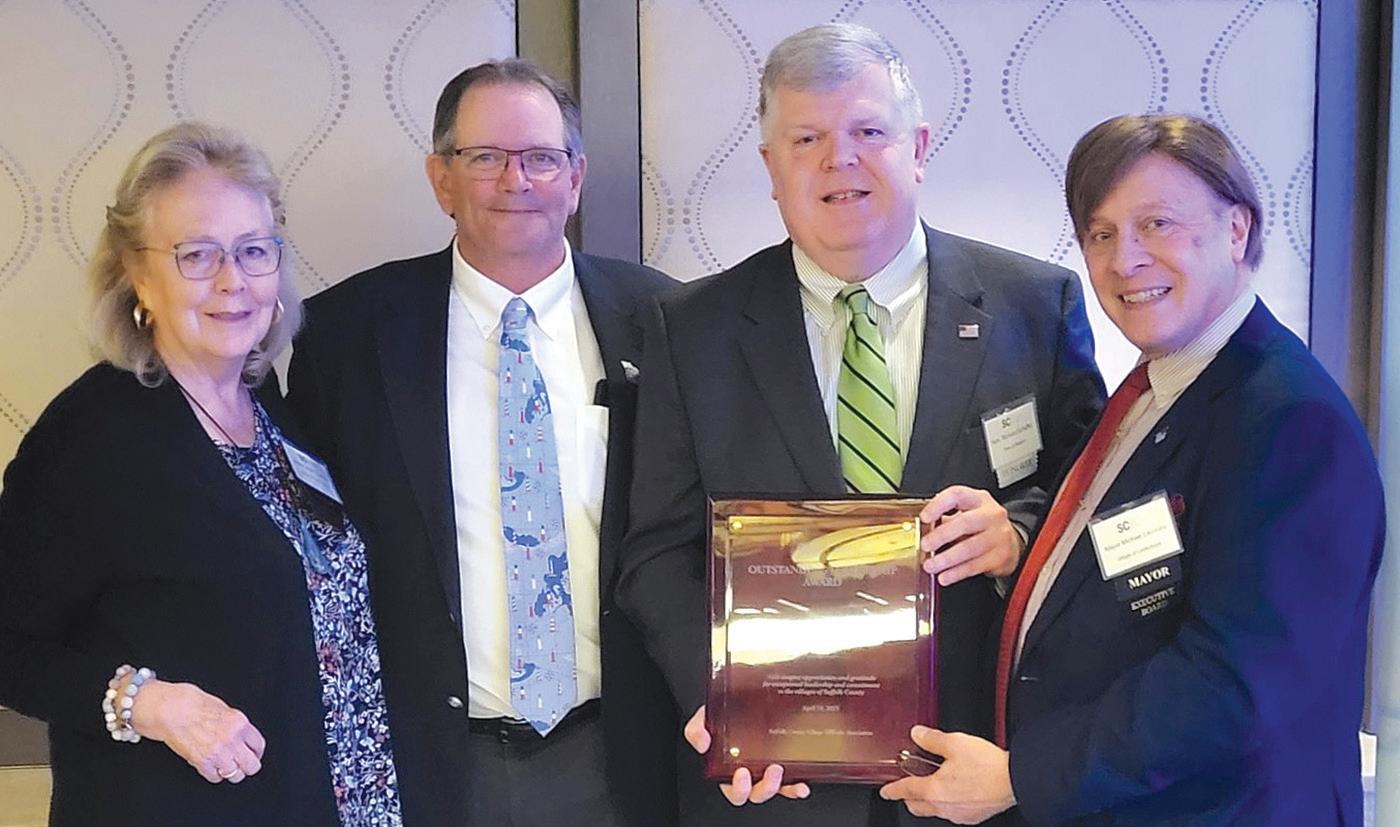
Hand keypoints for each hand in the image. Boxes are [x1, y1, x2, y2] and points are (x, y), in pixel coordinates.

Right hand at [129, 679, 265, 783]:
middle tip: (241, 764)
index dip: (256, 752)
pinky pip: (215, 777)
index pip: (259, 745)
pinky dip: (213, 774)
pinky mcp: (201, 762)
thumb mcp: (223, 708)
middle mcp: (231, 739)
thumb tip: (241, 735)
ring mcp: (217, 753)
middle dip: (247, 766)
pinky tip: (210, 766)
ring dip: (230, 772)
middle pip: (252, 766)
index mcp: (239, 723)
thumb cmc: (191, 703)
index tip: (252, 755)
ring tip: (224, 766)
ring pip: (235, 775)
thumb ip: (235, 724)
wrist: (169, 709)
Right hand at [685, 705, 810, 804]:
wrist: (739, 695)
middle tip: (770, 770)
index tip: (742, 772)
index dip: (738, 788)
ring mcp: (767, 770)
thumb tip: (703, 743)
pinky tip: (802, 784)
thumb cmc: (722, 713)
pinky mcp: (784, 764)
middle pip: (756, 793)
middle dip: (763, 788)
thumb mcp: (703, 719)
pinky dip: (796, 787)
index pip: (733, 789)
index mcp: (729, 768)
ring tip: (781, 769)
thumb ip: (696, 730)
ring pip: (775, 789)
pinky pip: (791, 782)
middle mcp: (750, 773)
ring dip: (780, 786)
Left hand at [879, 727, 1014, 822]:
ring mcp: (959, 814)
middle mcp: (944, 806)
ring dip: (930, 799)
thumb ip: (932, 739)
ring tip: (936, 782)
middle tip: (909, 786)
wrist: (1016, 781)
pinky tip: (957, 790)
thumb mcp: (955, 743)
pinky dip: (949, 802)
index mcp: (934, 790)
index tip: (885, 791)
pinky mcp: (973, 817)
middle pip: (917, 806)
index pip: (905, 791)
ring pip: (935, 810)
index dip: (892, 790)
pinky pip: (953, 812)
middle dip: (909, 798)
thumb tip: (918, 734)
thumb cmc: (988, 765)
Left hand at [921, 486, 1023, 585]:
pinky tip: (945, 576)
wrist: (1011, 542)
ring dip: (947, 559)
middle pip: (965, 523)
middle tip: (926, 545)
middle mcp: (991, 515)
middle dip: (942, 535)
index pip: (957, 495)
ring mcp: (998, 536)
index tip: (924, 518)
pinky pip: (975, 566)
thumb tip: (923, 530)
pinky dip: (957, 573)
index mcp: (978, 499)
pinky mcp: (1000, 557)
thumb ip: (946, 517)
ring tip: (931, 566)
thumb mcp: (967, 513)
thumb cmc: (982, 526)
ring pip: (970, 548)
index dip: (938, 505)